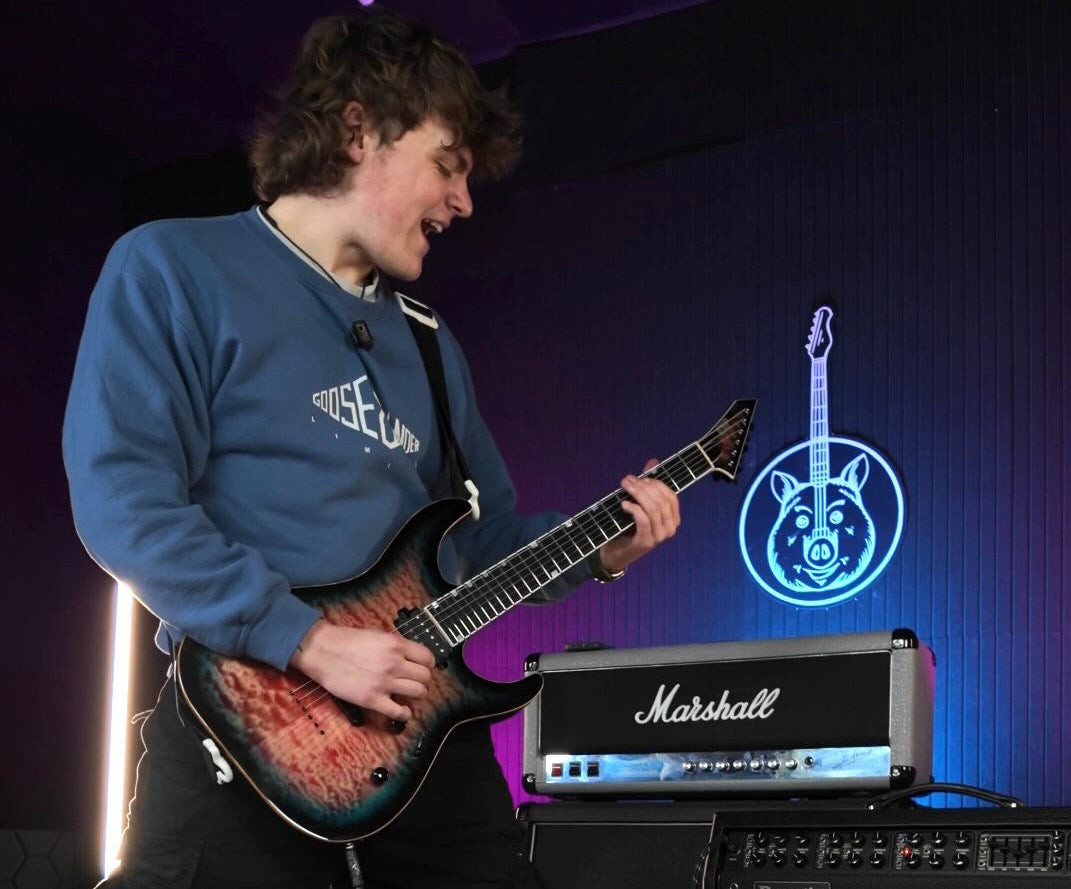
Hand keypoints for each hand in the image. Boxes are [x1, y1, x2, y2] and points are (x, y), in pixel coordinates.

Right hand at [289, 621, 434, 721]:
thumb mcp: (377, 635)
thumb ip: (396, 646)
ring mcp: (384, 683)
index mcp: (396, 645)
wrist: (322, 651)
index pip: (427, 657)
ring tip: (409, 694)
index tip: (422, 667)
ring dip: (417, 694)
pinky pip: (399, 712)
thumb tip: (411, 656)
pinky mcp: (372, 700)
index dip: (427, 663)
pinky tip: (402, 710)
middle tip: (414, 681)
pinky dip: (405, 713)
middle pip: (425, 677)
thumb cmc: (347, 641)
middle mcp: (394, 663)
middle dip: (423, 680)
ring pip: (418, 693)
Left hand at [599, 458, 680, 572]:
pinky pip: (643, 520)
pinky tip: (624, 503)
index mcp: (673, 518)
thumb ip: (648, 485)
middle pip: (661, 501)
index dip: (657, 484)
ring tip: (625, 487)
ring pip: (652, 509)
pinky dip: (633, 508)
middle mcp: (670, 528)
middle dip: (643, 486)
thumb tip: (653, 461)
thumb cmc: (630, 526)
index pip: (670, 496)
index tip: (641, 477)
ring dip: (637, 494)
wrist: (617, 552)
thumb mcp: (640, 504)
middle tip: (627, 480)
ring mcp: (659, 536)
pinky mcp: (646, 541)